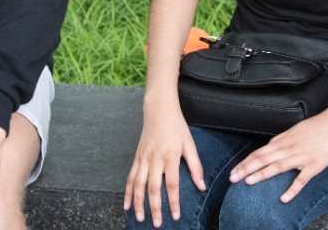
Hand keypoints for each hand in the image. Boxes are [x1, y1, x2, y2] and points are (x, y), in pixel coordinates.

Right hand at [124, 109, 204, 227]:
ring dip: (138, 203)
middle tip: (157, 224)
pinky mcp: (136, 157)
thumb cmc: (177, 127)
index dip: (173, 202)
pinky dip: (127, 192)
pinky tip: (126, 204)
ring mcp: (143, 158)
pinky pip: (130, 177)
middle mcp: (154, 158)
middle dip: (155, 208)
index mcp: (169, 156)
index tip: (176, 216)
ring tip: (140, 218)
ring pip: (137, 185)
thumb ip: (195, 166)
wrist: (158, 110)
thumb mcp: (190, 144)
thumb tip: (202, 186)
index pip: (171, 184)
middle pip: (152, 188)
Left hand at [228, 112, 327, 203]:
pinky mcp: (314, 165)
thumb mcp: (296, 130)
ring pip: (277, 166)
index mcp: (284, 140)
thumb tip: (270, 146)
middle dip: (246, 168)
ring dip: (261, 175)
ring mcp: (301, 156)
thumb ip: (282, 139)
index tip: (234, 170)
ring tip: (247, 182)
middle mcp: (289, 148)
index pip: (259, 152)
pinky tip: (283, 199)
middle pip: (263, 159)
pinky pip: (301, 179)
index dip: (245, 162)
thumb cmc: (318, 126)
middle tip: (231, 178)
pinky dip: (292, 189)